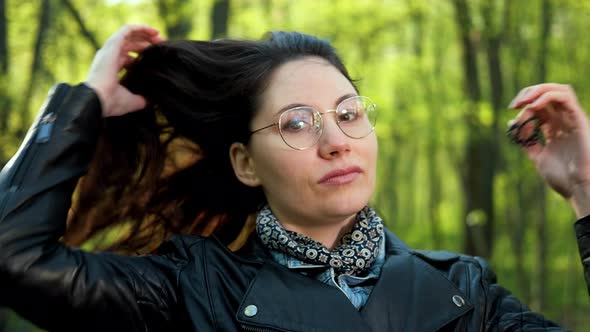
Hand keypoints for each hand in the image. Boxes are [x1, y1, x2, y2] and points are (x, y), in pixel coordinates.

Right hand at [85, 24, 163, 116]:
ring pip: (129, 35)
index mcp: (111, 68)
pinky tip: (153, 31)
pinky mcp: (112, 44)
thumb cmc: (111, 103)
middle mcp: (109, 56)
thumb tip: (153, 101)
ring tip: (160, 37)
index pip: (128, 56)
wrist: (98, 100)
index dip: (143, 55)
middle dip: (146, 43)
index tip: (158, 58)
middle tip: (162, 46)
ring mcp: (110, 49)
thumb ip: (142, 99)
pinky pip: (127, 29)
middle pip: (130, 44)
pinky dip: (141, 28)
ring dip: (145, 34)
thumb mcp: (132, 101)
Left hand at [509, 83, 589, 216]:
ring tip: (523, 102)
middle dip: (527, 94)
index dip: (522, 108)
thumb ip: (525, 141)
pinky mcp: (578, 119)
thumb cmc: (562, 178)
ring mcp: (572, 120)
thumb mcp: (537, 157)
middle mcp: (564, 122)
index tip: (512, 119)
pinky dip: (547, 96)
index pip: (538, 108)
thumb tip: (511, 123)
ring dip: (537, 91)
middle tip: (514, 105)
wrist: (579, 188)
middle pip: (547, 94)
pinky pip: (565, 97)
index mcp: (554, 130)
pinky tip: (533, 107)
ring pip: (558, 90)